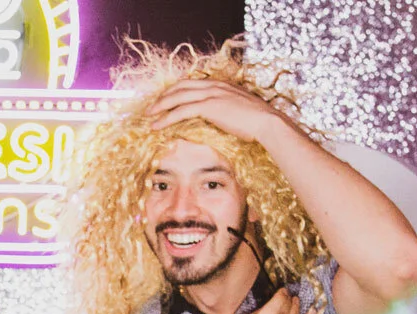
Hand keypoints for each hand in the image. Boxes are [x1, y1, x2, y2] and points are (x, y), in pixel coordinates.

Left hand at [148, 78, 290, 142]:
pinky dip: (166, 118)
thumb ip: (230, 109)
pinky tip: (157, 125)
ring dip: (160, 106)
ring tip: (149, 115)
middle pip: (180, 87)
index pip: (191, 84)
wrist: (267, 122)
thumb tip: (225, 118)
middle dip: (164, 97)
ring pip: (177, 97)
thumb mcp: (242, 110)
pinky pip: (181, 111)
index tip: (167, 99)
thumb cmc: (259, 121)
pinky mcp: (208, 107)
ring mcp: (210, 95)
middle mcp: (213, 86)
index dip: (176, 91)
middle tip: (152, 107)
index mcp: (220, 85)